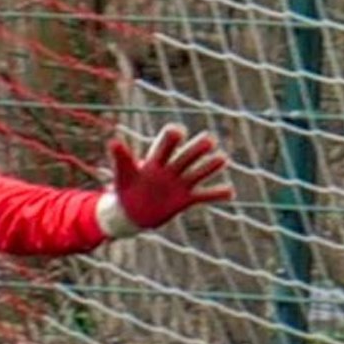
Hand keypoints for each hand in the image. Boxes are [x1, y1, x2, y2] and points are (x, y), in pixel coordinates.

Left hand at [98, 124, 232, 235]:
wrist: (131, 212)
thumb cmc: (126, 189)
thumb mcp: (123, 174)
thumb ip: (121, 159)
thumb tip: (113, 141)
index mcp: (154, 162)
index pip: (164, 147)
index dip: (170, 138)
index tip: (177, 130)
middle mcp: (170, 170)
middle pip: (185, 157)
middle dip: (196, 149)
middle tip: (209, 139)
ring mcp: (179, 184)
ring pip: (197, 173)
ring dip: (210, 167)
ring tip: (223, 159)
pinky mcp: (185, 199)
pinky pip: (204, 196)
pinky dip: (216, 194)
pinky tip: (230, 192)